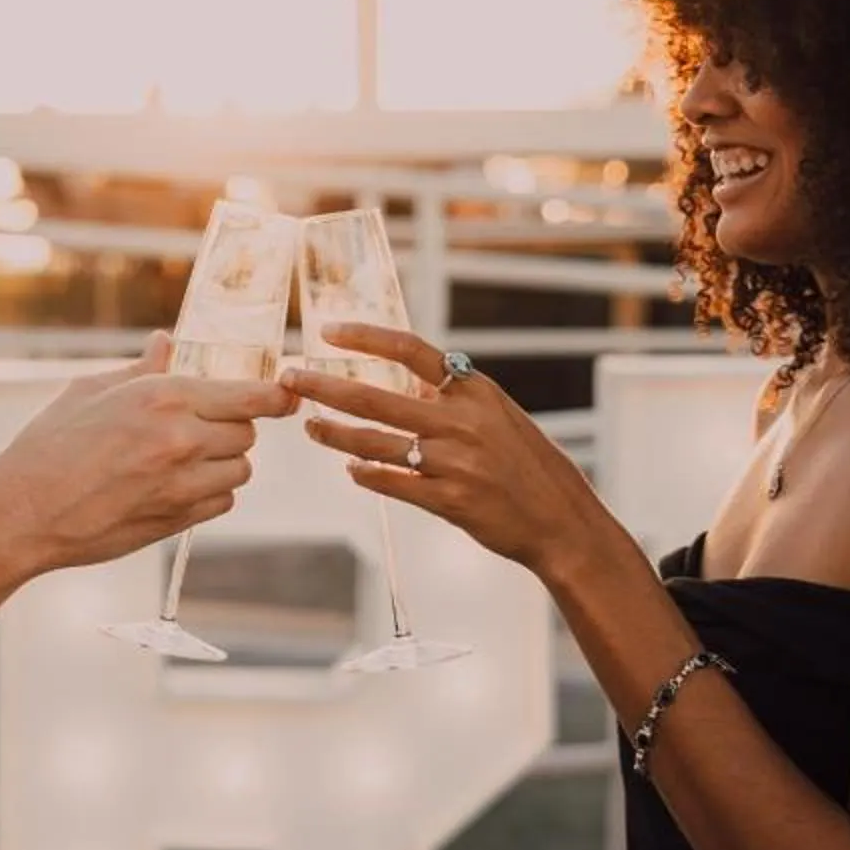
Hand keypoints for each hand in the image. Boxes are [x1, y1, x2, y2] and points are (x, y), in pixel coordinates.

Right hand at [0, 334, 298, 574]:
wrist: (24, 511)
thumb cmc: (49, 445)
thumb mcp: (90, 391)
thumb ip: (140, 369)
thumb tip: (165, 342)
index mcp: (163, 397)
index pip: (249, 395)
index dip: (276, 396)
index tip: (288, 394)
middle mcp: (181, 439)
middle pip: (247, 432)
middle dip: (233, 427)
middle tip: (203, 426)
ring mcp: (182, 484)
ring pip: (240, 470)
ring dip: (225, 462)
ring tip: (188, 458)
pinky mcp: (177, 520)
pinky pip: (222, 502)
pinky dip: (211, 493)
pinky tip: (178, 485)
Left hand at [281, 324, 599, 573]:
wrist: (561, 519)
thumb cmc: (529, 464)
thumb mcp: (499, 415)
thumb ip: (454, 398)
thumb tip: (409, 379)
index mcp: (475, 392)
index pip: (412, 349)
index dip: (367, 336)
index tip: (329, 329)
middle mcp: (461, 422)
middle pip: (375, 398)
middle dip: (324, 386)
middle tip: (288, 378)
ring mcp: (453, 463)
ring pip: (374, 444)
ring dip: (334, 434)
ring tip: (310, 426)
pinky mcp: (448, 501)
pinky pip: (393, 484)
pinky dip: (366, 474)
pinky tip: (350, 469)